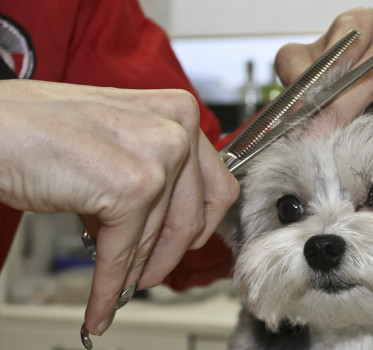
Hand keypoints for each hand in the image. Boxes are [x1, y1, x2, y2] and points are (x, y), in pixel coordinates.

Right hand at [0, 80, 238, 334]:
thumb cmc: (41, 128)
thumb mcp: (118, 140)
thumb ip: (150, 171)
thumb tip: (159, 221)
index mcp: (180, 112)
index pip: (216, 185)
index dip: (200, 225)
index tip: (185, 244)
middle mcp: (178, 129)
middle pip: (194, 217)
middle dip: (167, 255)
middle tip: (147, 275)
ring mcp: (158, 156)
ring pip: (160, 239)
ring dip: (135, 272)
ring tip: (119, 290)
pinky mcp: (131, 188)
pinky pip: (125, 254)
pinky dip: (110, 286)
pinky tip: (101, 304)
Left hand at [274, 7, 372, 125]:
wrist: (336, 118)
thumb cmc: (318, 88)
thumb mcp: (297, 75)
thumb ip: (297, 78)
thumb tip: (302, 102)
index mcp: (357, 25)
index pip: (358, 26)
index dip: (344, 58)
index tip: (329, 85)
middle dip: (364, 84)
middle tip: (342, 114)